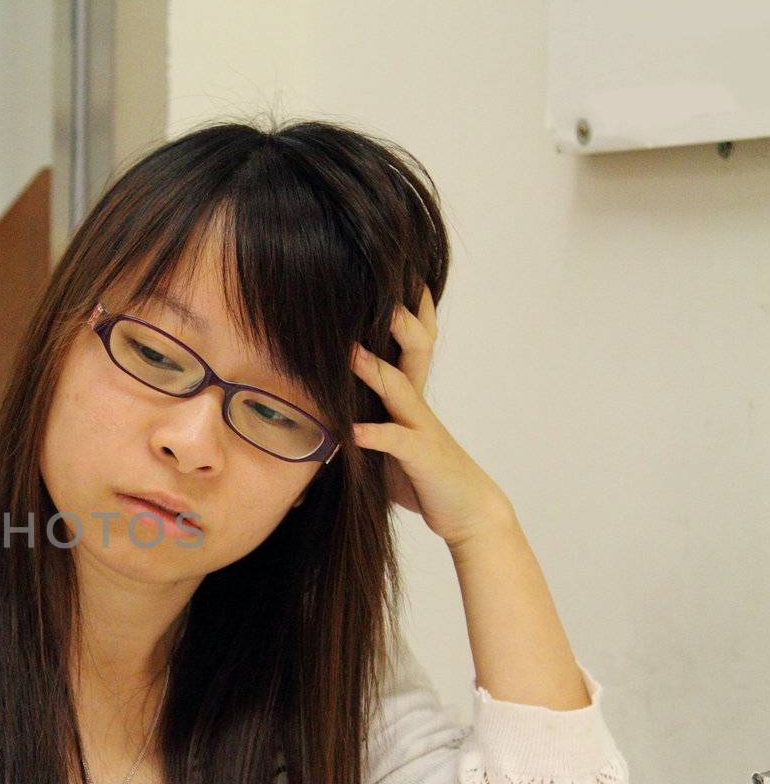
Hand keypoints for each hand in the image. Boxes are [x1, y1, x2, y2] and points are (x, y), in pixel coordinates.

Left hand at [348, 283, 514, 548]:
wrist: (467, 512)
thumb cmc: (421, 476)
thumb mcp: (386, 443)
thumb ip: (357, 422)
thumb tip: (315, 415)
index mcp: (408, 394)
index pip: (407, 340)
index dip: (400, 306)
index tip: (380, 271)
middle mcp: (416, 403)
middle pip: (413, 347)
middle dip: (396, 317)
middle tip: (373, 283)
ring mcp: (421, 427)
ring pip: (401, 388)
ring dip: (374, 369)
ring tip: (349, 351)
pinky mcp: (422, 457)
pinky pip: (396, 442)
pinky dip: (374, 435)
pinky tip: (353, 431)